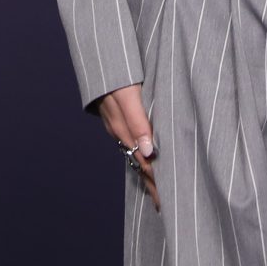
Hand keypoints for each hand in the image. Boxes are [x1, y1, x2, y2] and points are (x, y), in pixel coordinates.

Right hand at [96, 83, 158, 209]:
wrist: (99, 60)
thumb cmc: (117, 77)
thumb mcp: (128, 97)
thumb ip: (137, 121)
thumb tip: (148, 151)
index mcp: (125, 130)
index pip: (145, 163)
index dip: (156, 181)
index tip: (167, 201)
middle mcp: (121, 131)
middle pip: (140, 163)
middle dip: (153, 184)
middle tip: (165, 205)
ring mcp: (118, 125)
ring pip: (135, 154)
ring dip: (147, 172)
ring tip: (157, 190)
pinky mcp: (118, 117)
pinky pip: (130, 142)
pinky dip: (140, 156)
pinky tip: (144, 159)